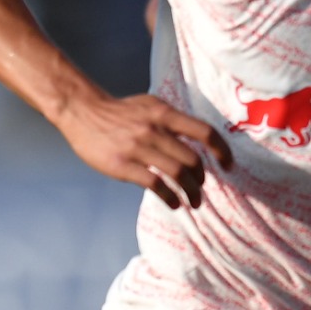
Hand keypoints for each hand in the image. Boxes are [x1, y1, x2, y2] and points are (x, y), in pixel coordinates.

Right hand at [59, 91, 233, 208]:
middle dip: (201, 180)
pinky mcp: (123, 165)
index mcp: (164, 113)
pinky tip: (174, 204)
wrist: (82, 111)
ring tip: (193, 203)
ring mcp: (138, 147)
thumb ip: (172, 120)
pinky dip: (170, 198)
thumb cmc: (119, 111)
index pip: (204, 132)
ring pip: (177, 174)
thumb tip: (197, 138)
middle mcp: (154, 129)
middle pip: (192, 160)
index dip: (222, 150)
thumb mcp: (149, 105)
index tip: (228, 165)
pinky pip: (155, 185)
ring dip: (190, 193)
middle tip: (200, 190)